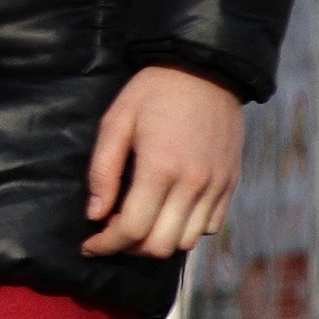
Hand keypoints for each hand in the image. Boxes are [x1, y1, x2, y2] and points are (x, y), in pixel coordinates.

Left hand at [81, 64, 247, 259]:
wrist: (206, 70)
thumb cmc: (153, 93)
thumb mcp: (117, 121)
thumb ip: (103, 171)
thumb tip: (95, 214)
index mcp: (160, 169)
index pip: (132, 229)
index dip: (106, 245)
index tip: (89, 245)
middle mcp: (192, 185)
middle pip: (160, 246)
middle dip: (130, 248)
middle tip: (112, 233)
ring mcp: (215, 187)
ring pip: (186, 242)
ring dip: (158, 241)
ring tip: (140, 223)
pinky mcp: (229, 183)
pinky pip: (209, 226)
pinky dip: (185, 230)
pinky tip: (168, 213)